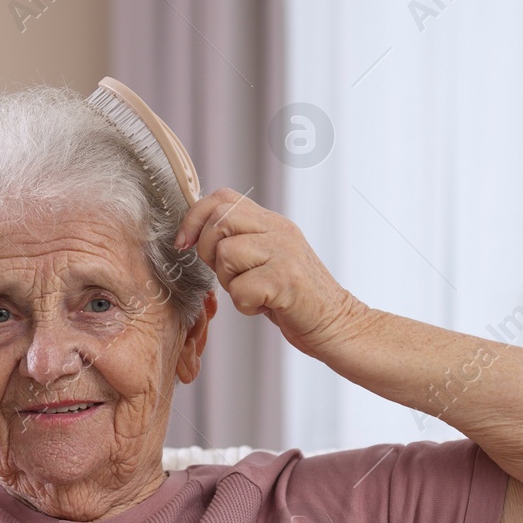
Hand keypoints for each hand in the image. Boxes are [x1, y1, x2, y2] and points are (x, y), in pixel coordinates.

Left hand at [174, 187, 362, 357]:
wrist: (337, 324)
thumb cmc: (295, 299)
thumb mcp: (266, 259)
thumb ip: (237, 242)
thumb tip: (193, 235)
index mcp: (272, 222)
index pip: (222, 197)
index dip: (194, 217)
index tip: (184, 243)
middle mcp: (279, 230)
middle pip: (219, 221)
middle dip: (209, 253)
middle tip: (231, 276)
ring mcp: (285, 252)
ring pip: (226, 254)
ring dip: (230, 283)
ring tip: (253, 292)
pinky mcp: (286, 280)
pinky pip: (240, 289)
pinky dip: (245, 306)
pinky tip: (265, 307)